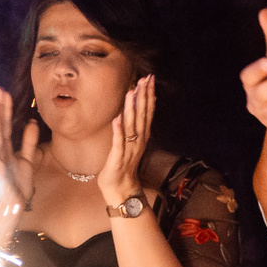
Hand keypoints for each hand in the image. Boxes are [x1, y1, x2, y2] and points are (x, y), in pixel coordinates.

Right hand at [0, 83, 38, 241]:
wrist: (14, 206)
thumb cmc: (18, 186)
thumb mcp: (28, 159)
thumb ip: (28, 141)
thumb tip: (30, 121)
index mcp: (7, 147)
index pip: (6, 123)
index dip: (5, 107)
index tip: (4, 90)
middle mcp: (0, 150)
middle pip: (0, 124)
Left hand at [98, 74, 154, 208]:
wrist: (121, 188)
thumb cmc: (124, 164)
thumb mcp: (132, 141)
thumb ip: (137, 125)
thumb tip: (142, 106)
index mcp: (142, 135)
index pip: (147, 111)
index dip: (148, 95)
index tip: (149, 79)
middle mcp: (138, 140)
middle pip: (142, 115)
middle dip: (143, 96)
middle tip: (145, 79)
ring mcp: (129, 149)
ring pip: (132, 126)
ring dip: (131, 109)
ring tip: (131, 92)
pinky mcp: (118, 158)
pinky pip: (118, 143)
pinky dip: (118, 131)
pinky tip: (117, 119)